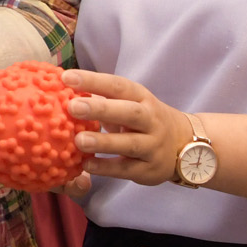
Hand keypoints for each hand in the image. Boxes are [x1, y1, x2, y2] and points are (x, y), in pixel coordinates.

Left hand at [62, 69, 200, 186]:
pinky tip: (86, 165)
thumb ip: (102, 98)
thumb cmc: (142, 119)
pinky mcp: (149, 169)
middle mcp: (150, 120)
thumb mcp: (129, 103)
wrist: (185, 145)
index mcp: (141, 98)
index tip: (67, 77)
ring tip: (79, 141)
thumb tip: (61, 87)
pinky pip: (127, 169)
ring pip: (130, 144)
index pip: (118, 86)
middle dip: (101, 109)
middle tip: (73, 107)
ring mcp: (153, 145)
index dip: (93, 80)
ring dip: (104, 142)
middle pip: (129, 112)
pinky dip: (107, 168)